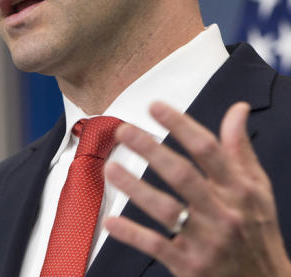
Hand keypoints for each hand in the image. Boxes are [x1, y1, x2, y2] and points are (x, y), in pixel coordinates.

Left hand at [103, 101, 290, 276]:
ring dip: (135, 188)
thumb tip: (237, 110)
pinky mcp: (190, 265)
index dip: (181, 125)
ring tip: (110, 168)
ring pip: (166, 210)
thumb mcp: (257, 190)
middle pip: (183, 175)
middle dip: (151, 150)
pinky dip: (132, 234)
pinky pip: (157, 246)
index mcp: (240, 190)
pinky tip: (111, 221)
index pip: (209, 150)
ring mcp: (207, 240)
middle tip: (123, 130)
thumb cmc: (256, 232)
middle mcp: (224, 213)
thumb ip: (240, 149)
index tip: (155, 107)